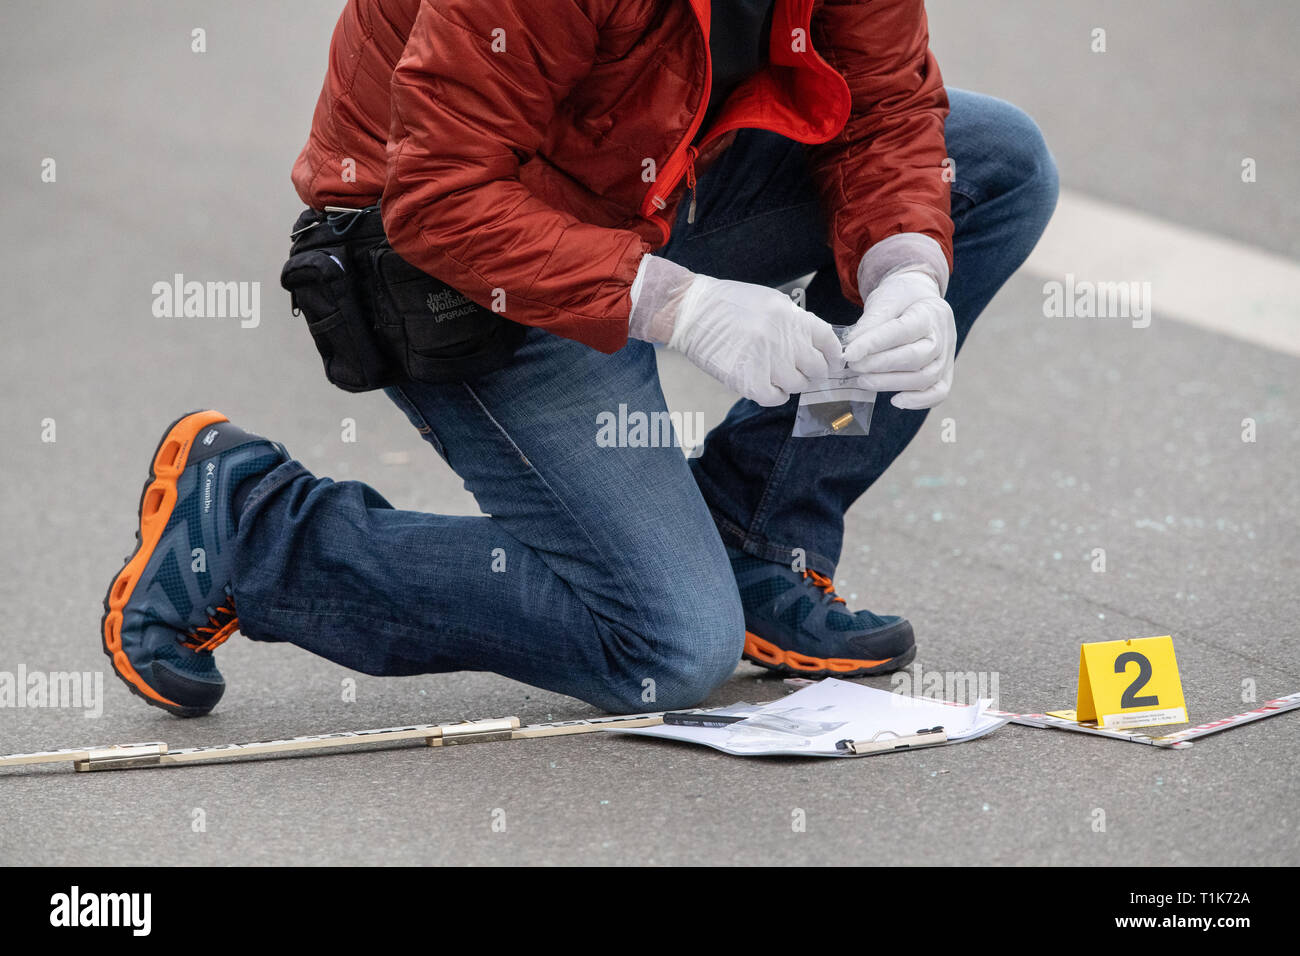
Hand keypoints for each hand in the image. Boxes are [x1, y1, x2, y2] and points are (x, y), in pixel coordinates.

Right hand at [629, 255, 841, 406]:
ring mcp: (767, 361)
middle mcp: (783, 339)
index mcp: (791, 316)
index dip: (834, 356)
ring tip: (779, 375)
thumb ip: (795, 322)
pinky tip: (768, 387)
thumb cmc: (730, 304)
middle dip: (814, 372)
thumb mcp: (770, 302)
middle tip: (805, 372)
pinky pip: (776, 398)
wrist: (692, 312)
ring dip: (793, 383)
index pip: (828, 341)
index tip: (832, 363)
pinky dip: (776, 395)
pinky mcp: (749, 381)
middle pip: (817, 368)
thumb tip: (817, 345)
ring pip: (798, 385)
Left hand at [843, 270, 955, 408]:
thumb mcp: (885, 299)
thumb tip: (851, 347)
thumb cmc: (901, 299)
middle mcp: (943, 336)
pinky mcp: (945, 372)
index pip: (902, 331)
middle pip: (916, 357)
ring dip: (892, 383)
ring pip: (926, 378)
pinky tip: (895, 401)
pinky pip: (939, 392)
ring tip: (863, 381)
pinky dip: (919, 401)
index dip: (874, 344)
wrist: (921, 300)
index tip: (849, 353)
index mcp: (929, 312)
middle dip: (880, 365)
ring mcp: (947, 356)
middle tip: (853, 367)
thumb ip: (870, 322)